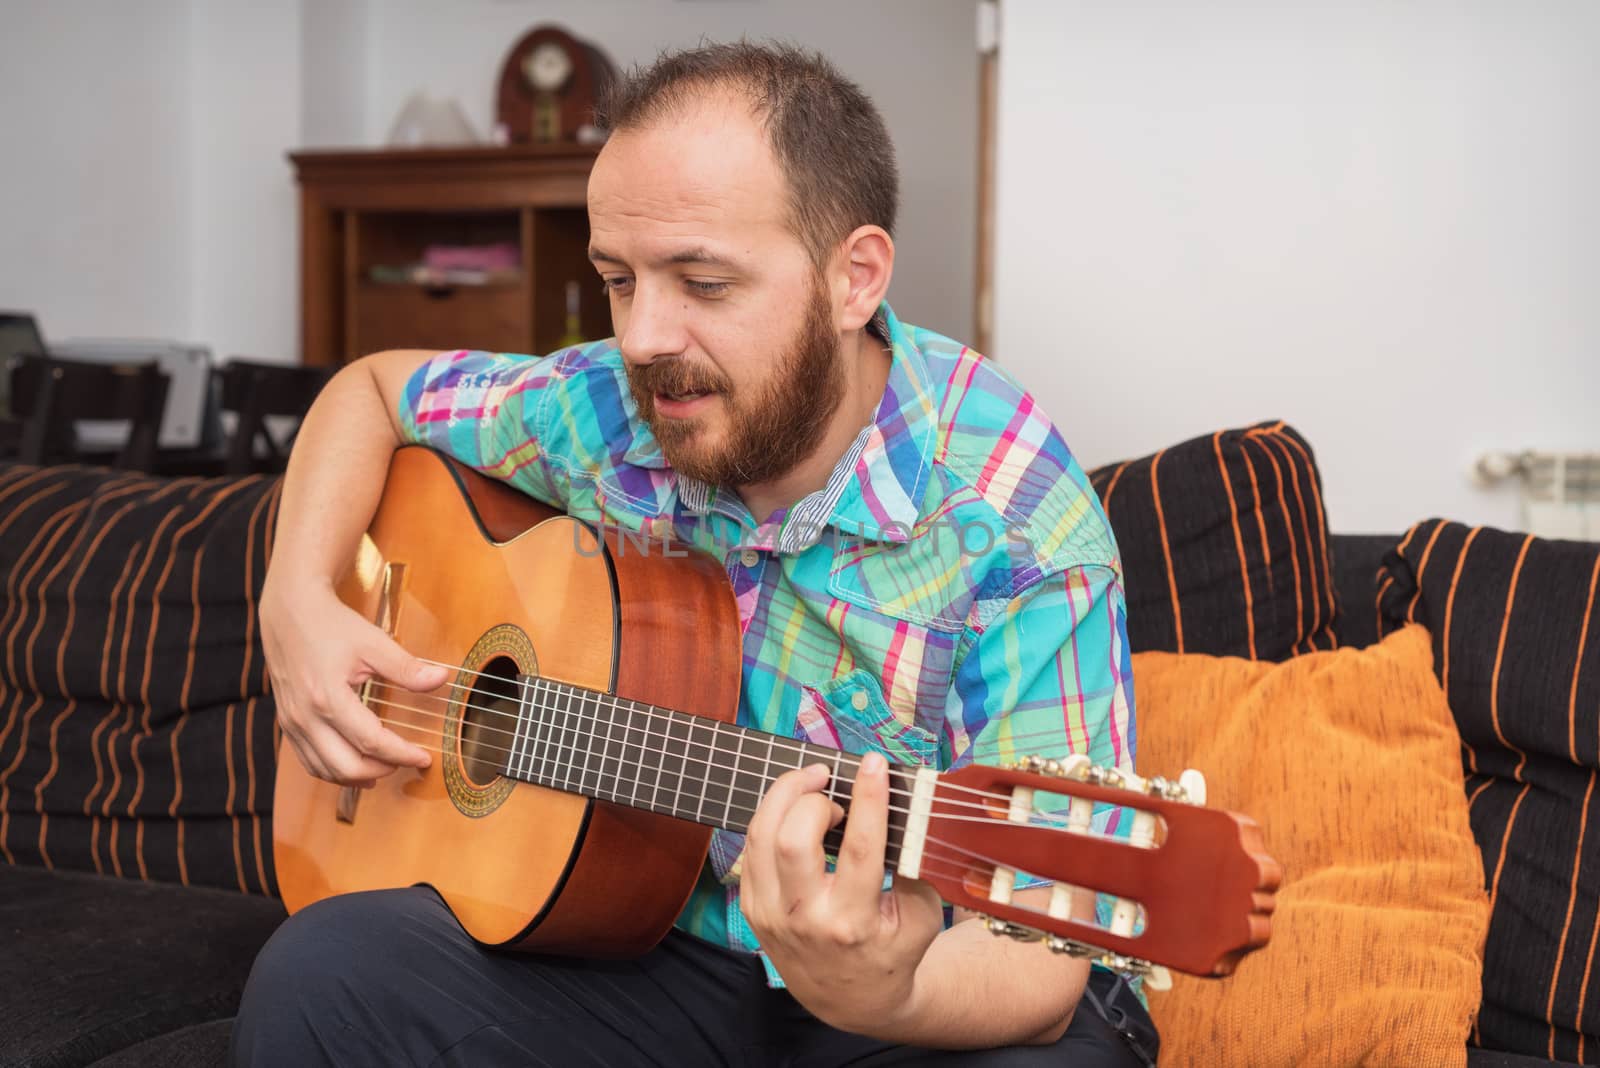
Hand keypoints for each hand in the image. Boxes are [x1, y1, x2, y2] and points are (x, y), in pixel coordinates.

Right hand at [260, 577, 447, 786]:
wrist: (290, 611)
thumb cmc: (332, 625)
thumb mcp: (373, 642)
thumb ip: (406, 668)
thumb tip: (441, 679)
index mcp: (328, 698)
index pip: (371, 742)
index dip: (402, 754)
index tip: (424, 757)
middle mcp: (305, 716)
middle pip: (345, 766)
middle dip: (381, 770)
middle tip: (405, 763)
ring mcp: (292, 722)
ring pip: (324, 770)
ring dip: (356, 776)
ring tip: (385, 768)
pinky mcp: (287, 722)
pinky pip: (308, 760)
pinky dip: (332, 770)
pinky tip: (354, 764)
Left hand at [740, 752, 945, 1037]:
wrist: (849, 1000)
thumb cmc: (891, 952)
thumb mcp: (922, 919)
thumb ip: (916, 867)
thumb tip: (908, 809)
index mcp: (853, 923)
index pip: (861, 849)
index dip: (868, 798)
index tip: (874, 763)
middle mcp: (806, 920)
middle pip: (793, 839)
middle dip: (812, 797)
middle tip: (832, 785)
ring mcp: (771, 915)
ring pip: (760, 836)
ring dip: (784, 796)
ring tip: (812, 784)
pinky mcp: (753, 909)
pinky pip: (751, 848)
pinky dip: (772, 818)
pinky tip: (794, 810)